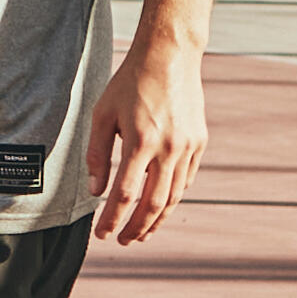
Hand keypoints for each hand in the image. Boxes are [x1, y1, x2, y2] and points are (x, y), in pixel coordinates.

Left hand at [85, 32, 207, 243]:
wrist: (170, 55)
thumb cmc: (130, 82)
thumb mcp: (103, 114)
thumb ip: (97, 154)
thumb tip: (96, 191)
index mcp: (140, 140)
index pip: (124, 194)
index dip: (112, 219)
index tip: (102, 234)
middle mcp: (168, 147)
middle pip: (153, 204)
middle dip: (136, 229)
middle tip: (123, 241)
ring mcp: (188, 146)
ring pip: (174, 196)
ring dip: (157, 220)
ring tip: (142, 233)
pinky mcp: (199, 142)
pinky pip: (186, 179)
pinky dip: (173, 197)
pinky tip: (160, 205)